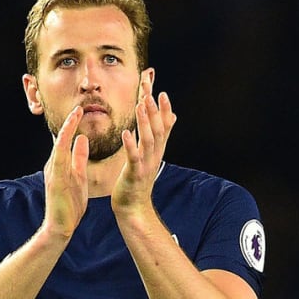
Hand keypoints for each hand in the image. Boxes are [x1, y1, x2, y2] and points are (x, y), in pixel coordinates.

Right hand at [42, 106, 89, 237]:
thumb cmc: (70, 204)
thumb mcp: (79, 176)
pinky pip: (59, 158)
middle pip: (61, 138)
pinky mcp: (55, 180)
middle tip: (79, 107)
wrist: (60, 227)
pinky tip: (68, 135)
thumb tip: (82, 139)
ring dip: (67, 129)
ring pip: (59, 145)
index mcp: (61, 164)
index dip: (73, 125)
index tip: (81, 111)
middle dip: (69, 122)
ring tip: (75, 114)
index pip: (66, 140)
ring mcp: (53, 172)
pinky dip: (64, 145)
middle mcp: (54, 165)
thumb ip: (79, 158)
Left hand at [111, 81, 176, 216]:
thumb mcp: (152, 154)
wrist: (134, 207)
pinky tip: (126, 133)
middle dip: (153, 109)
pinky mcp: (134, 174)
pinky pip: (133, 157)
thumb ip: (160, 134)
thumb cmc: (139, 179)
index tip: (161, 91)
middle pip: (157, 128)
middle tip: (149, 91)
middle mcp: (155, 154)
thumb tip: (173, 116)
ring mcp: (146, 164)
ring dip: (145, 121)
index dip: (164, 109)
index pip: (164, 125)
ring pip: (148, 140)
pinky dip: (131, 145)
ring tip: (140, 104)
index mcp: (158, 149)